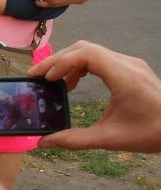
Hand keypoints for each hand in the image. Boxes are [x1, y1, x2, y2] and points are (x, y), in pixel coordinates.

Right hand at [31, 41, 160, 152]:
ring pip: (92, 51)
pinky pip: (102, 58)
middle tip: (39, 77)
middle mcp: (127, 64)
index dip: (60, 62)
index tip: (45, 79)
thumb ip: (75, 140)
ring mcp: (131, 64)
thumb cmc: (152, 133)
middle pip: (84, 48)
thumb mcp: (111, 139)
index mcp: (123, 76)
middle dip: (58, 60)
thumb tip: (44, 142)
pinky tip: (76, 83)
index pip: (85, 54)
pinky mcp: (133, 68)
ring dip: (70, 62)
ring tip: (55, 82)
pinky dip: (83, 66)